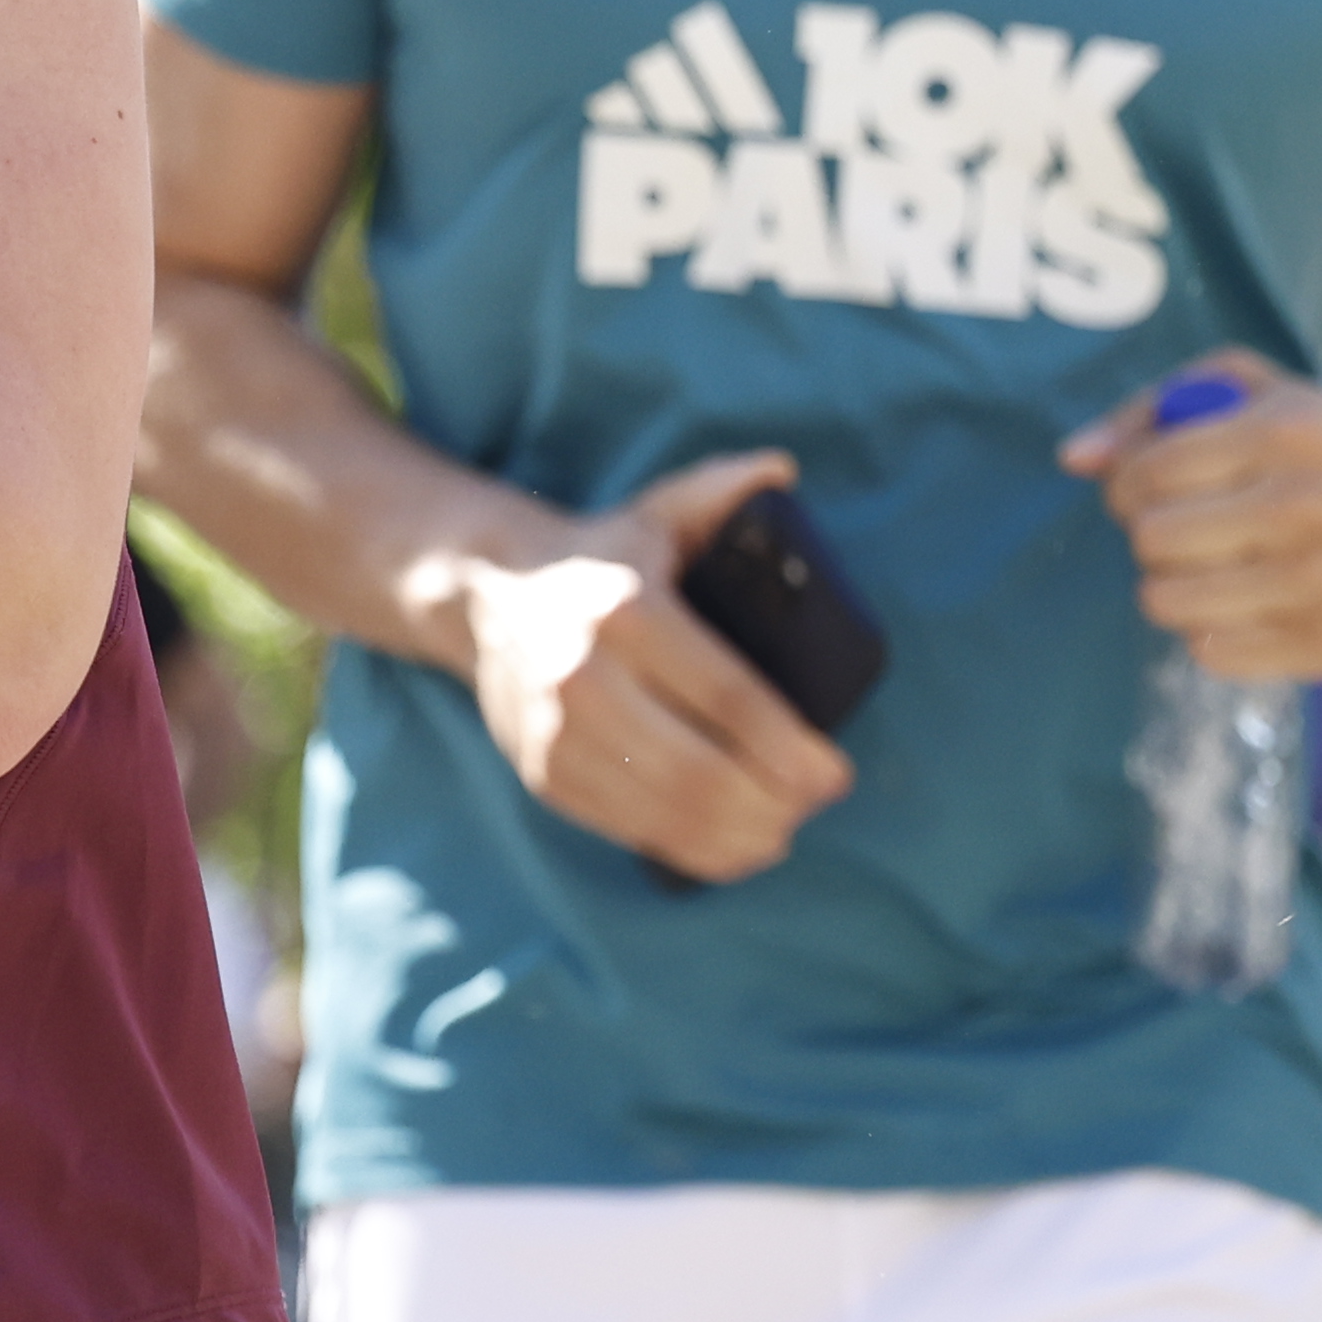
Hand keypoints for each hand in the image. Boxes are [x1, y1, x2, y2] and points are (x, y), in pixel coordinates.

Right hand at [431, 451, 856, 882]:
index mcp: (628, 609)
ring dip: (742, 838)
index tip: (837, 771)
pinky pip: (630, 831)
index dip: (792, 749)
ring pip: (668, 812)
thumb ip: (722, 489)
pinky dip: (694, 852)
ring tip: (783, 829)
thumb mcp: (658, 510)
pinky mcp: (543, 773)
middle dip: (776, 804)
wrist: (484, 592)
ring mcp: (556, 732)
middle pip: (702, 772)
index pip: (728, 698)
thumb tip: (782, 470)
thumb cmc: (601, 554)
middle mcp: (583, 674)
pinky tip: (735, 846)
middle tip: (814, 802)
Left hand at [1062, 354, 1321, 682]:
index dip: (1124, 482)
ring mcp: (1321, 583)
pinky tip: (1235, 597)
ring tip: (1196, 562)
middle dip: (1144, 531)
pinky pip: (1209, 651)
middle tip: (1170, 524)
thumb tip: (1072, 458)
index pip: (1149, 470)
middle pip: (1153, 539)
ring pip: (1169, 601)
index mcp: (1288, 432)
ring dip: (1165, 582)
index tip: (1141, 486)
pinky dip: (1205, 625)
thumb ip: (1148, 411)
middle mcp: (1309, 508)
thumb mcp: (1245, 390)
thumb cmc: (1310, 446)